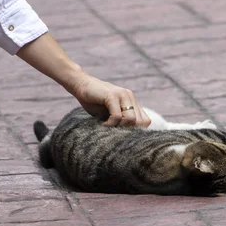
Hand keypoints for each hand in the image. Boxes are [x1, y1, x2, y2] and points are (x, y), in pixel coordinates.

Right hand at [16, 33, 150, 127]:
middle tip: (114, 131)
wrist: (80, 86)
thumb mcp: (111, 114)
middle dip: (127, 130)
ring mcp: (123, 95)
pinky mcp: (112, 95)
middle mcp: (130, 97)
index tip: (121, 133)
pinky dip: (110, 124)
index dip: (136, 131)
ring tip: (107, 126)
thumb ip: (122, 121)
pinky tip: (103, 124)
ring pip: (130, 120)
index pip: (145, 122)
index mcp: (132, 102)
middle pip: (140, 122)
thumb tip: (130, 139)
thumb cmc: (94, 102)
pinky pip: (117, 116)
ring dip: (118, 127)